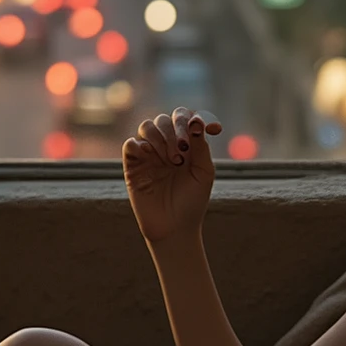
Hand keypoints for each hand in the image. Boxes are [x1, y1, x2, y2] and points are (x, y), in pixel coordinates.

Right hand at [123, 107, 220, 244]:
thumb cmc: (192, 202)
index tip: (214, 129)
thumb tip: (196, 121)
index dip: (197, 118)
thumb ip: (200, 146)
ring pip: (147, 126)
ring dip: (160, 137)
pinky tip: (152, 158)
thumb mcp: (204, 172)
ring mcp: (148, 155)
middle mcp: (166, 146)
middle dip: (176, 130)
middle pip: (165, 119)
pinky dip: (140, 145)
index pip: (186, 118)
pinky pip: (130, 144)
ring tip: (171, 160)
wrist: (175, 228)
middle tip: (182, 152)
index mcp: (185, 145)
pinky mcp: (133, 166)